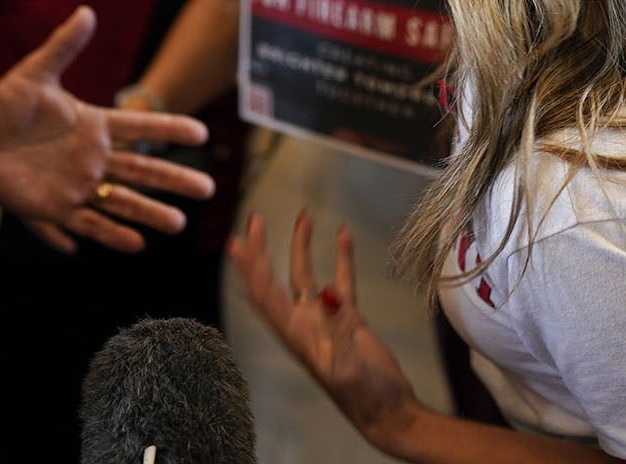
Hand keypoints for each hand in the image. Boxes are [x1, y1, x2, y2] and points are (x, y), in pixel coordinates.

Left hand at [0, 7, 214, 253]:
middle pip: (142, 170)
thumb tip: (86, 12)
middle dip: (174, 179)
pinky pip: (88, 224)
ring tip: (178, 224)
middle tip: (207, 188)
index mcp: (93, 124)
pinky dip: (110, 235)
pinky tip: (135, 244)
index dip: (168, 128)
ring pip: (122, 201)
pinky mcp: (56, 208)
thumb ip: (64, 46)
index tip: (200, 133)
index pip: (139, 126)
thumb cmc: (5, 104)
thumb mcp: (35, 73)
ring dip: (149, 212)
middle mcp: (93, 157)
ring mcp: (77, 185)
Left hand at [228, 209, 418, 453]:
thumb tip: (328, 294)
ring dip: (301, 246)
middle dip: (263, 251)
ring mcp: (324, 319)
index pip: (263, 296)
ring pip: (305, 275)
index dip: (249, 270)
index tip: (237, 242)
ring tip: (303, 215)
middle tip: (255, 219)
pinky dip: (342, 257)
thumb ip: (338, 329)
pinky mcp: (348, 317)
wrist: (389, 410)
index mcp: (295, 336)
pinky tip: (343, 234)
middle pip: (274, 280)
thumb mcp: (348, 365)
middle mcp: (302, 324)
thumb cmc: (365, 397)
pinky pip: (342, 279)